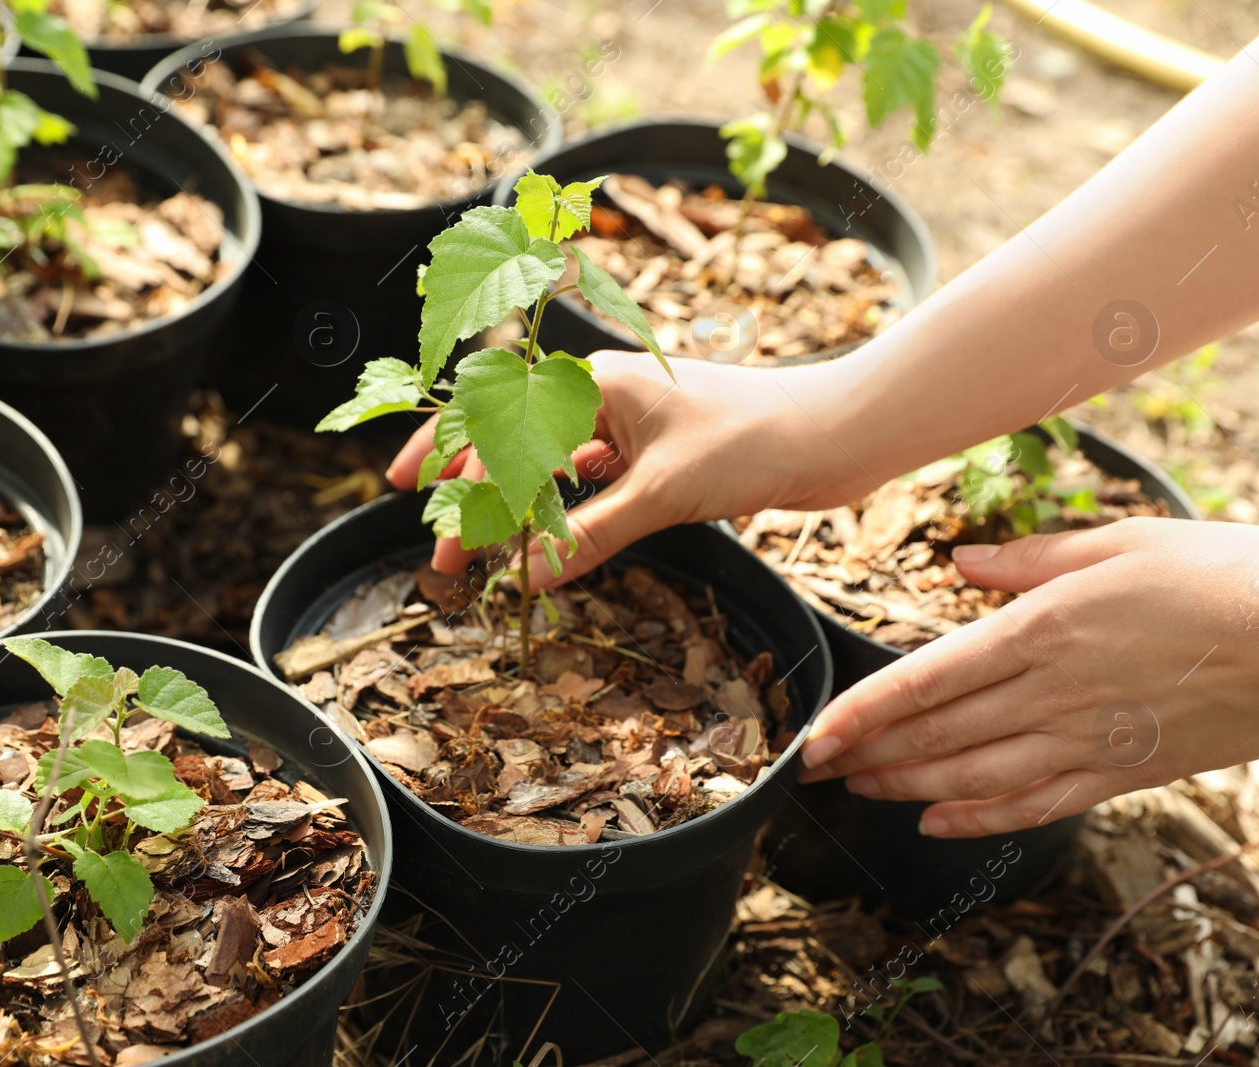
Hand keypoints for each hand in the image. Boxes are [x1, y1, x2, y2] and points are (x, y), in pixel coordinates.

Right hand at [387, 351, 855, 583]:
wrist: (834, 434)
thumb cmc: (756, 438)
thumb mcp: (663, 492)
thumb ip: (591, 534)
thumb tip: (528, 575)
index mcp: (593, 383)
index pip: (500, 425)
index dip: (452, 473)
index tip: (424, 520)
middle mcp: (602, 397)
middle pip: (513, 440)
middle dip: (470, 490)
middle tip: (439, 541)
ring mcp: (630, 426)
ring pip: (551, 465)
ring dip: (517, 506)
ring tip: (482, 547)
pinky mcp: (657, 455)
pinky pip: (592, 482)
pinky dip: (566, 512)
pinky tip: (549, 537)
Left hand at [799, 517, 1258, 836]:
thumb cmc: (1231, 577)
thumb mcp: (1126, 541)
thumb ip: (1033, 558)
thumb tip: (959, 562)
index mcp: (1045, 628)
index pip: (927, 679)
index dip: (864, 712)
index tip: (816, 734)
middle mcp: (1054, 692)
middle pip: (938, 733)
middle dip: (867, 754)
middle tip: (812, 771)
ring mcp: (1091, 739)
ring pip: (975, 775)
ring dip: (907, 786)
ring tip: (859, 792)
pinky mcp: (1127, 772)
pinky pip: (1038, 804)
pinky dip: (981, 818)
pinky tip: (938, 822)